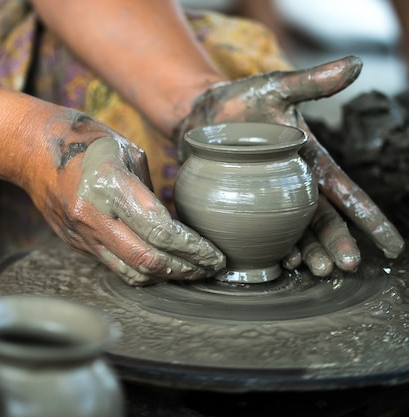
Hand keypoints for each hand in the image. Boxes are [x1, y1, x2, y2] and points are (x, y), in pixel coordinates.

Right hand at [26, 112, 224, 285]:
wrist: (33, 149)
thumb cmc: (87, 141)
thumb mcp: (129, 153)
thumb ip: (151, 193)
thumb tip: (173, 224)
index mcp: (111, 186)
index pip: (160, 231)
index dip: (192, 249)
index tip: (214, 254)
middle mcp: (93, 216)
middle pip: (147, 260)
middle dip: (184, 269)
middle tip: (209, 268)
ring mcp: (80, 233)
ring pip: (129, 271)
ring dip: (163, 277)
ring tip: (189, 272)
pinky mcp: (74, 242)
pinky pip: (112, 265)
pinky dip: (139, 269)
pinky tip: (158, 264)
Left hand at [174, 56, 404, 275]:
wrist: (200, 114)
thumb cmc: (242, 100)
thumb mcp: (277, 88)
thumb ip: (312, 82)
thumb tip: (356, 63)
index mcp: (312, 162)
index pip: (349, 194)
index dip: (371, 219)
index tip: (392, 247)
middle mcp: (296, 186)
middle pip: (326, 221)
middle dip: (339, 244)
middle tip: (344, 264)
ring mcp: (271, 199)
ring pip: (299, 234)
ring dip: (311, 252)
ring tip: (318, 269)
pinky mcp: (245, 206)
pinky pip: (264, 233)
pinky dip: (275, 249)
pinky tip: (282, 262)